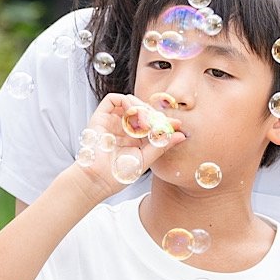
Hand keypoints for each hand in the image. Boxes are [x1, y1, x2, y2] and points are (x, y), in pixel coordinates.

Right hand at [72, 93, 186, 199]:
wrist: (98, 179)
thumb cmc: (119, 174)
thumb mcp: (145, 159)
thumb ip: (161, 145)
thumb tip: (181, 136)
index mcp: (135, 139)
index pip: (152, 123)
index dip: (164, 122)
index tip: (177, 124)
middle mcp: (124, 128)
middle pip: (143, 111)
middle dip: (154, 114)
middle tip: (162, 122)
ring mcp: (112, 122)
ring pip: (130, 103)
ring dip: (141, 107)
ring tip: (147, 120)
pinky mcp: (100, 117)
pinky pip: (112, 100)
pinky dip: (125, 100)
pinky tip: (133, 110)